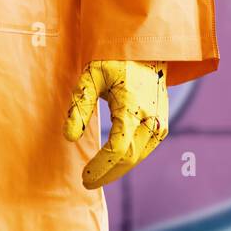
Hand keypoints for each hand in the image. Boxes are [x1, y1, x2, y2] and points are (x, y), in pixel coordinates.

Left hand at [63, 59, 167, 188]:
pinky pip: (144, 149)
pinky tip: (112, 162)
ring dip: (117, 169)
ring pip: (138, 156)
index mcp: (133, 105)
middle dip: (108, 173)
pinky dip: (128, 158)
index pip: (119, 149)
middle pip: (129, 158)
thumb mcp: (92, 74)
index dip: (102, 167)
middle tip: (87, 181)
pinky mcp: (162, 126)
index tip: (85, 176)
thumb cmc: (114, 59)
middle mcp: (152, 118)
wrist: (146, 49)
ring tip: (96, 174)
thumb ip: (80, 105)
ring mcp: (160, 123)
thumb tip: (69, 137)